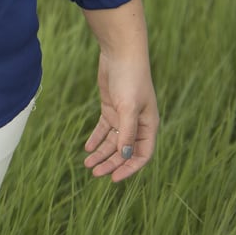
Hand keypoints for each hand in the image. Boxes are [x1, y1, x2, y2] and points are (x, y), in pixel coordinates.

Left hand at [81, 48, 158, 182]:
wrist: (120, 55)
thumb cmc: (130, 80)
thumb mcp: (128, 108)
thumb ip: (126, 132)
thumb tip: (124, 155)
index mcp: (149, 126)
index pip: (141, 155)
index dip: (128, 168)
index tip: (113, 179)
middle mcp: (137, 124)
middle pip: (124, 151)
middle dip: (110, 163)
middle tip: (94, 173)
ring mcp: (123, 116)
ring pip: (112, 142)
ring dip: (101, 153)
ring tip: (87, 165)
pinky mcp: (110, 108)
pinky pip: (104, 129)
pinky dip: (96, 139)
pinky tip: (86, 148)